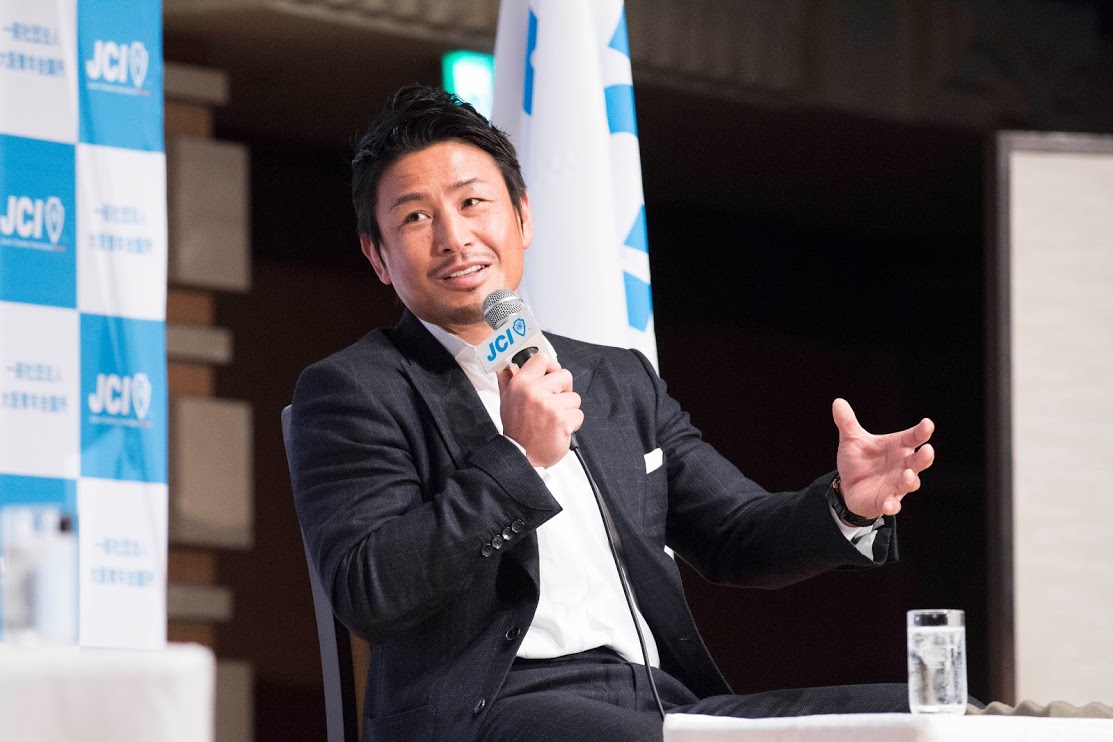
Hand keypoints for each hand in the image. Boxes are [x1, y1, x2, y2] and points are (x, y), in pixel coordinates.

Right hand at [497, 352, 582, 467]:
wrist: (521, 456)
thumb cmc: (516, 430)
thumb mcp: (506, 402)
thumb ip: (507, 381)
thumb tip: (507, 366)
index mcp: (520, 384)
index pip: (542, 358)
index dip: (552, 366)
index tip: (552, 375)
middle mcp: (534, 392)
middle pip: (565, 376)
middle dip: (564, 390)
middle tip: (554, 403)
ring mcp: (549, 406)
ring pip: (574, 397)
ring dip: (568, 410)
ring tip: (554, 420)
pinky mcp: (562, 421)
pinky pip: (578, 415)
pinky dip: (572, 424)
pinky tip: (559, 429)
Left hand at [832, 398, 934, 519]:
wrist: (848, 486)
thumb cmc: (858, 460)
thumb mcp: (851, 440)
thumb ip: (847, 422)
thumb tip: (837, 401)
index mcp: (898, 447)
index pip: (914, 437)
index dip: (922, 431)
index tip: (927, 424)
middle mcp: (903, 465)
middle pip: (920, 461)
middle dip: (925, 457)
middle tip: (927, 450)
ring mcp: (897, 485)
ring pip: (910, 483)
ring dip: (910, 480)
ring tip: (906, 475)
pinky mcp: (887, 501)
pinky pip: (893, 505)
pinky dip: (891, 505)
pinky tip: (887, 505)